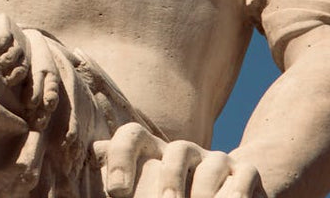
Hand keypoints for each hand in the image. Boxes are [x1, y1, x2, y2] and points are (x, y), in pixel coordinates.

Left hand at [93, 123, 263, 197]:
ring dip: (203, 193)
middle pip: (176, 151)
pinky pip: (244, 176)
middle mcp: (184, 151)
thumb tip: (84, 167)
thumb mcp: (143, 188)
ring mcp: (217, 160)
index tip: (116, 192)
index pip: (132, 137)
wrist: (224, 194)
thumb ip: (119, 181)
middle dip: (170, 180)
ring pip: (212, 164)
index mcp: (152, 151)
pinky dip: (234, 194)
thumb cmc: (171, 195)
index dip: (122, 158)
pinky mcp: (246, 172)